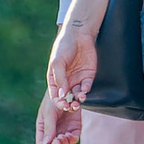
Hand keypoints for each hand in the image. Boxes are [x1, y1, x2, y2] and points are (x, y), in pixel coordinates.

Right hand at [35, 81, 82, 143]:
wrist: (70, 87)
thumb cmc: (55, 97)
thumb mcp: (49, 111)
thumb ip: (49, 127)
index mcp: (44, 125)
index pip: (41, 142)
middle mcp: (54, 129)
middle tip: (58, 141)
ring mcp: (65, 128)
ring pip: (65, 143)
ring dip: (64, 143)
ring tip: (65, 136)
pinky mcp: (76, 126)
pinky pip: (74, 137)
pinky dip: (72, 138)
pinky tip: (71, 134)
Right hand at [41, 22, 97, 143]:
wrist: (79, 35)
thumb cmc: (63, 48)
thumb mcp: (58, 62)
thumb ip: (60, 78)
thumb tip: (62, 94)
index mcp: (55, 80)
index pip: (55, 95)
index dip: (58, 102)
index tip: (60, 106)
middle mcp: (66, 82)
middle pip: (67, 98)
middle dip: (69, 104)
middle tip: (71, 108)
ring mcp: (77, 80)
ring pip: (78, 94)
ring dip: (78, 98)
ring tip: (80, 99)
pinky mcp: (88, 77)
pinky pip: (87, 86)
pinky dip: (86, 90)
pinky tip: (85, 90)